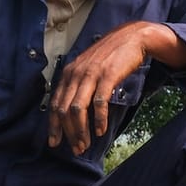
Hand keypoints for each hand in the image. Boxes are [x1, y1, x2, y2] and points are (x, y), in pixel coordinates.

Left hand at [47, 20, 185, 155]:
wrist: (131, 37)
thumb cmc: (109, 56)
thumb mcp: (87, 69)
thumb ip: (78, 86)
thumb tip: (72, 112)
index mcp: (68, 74)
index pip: (55, 104)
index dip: (54, 126)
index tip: (54, 142)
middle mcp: (75, 74)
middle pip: (65, 110)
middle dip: (68, 133)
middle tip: (76, 148)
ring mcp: (91, 74)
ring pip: (78, 109)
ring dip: (81, 130)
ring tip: (86, 144)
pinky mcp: (107, 76)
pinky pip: (99, 102)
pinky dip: (98, 119)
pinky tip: (100, 130)